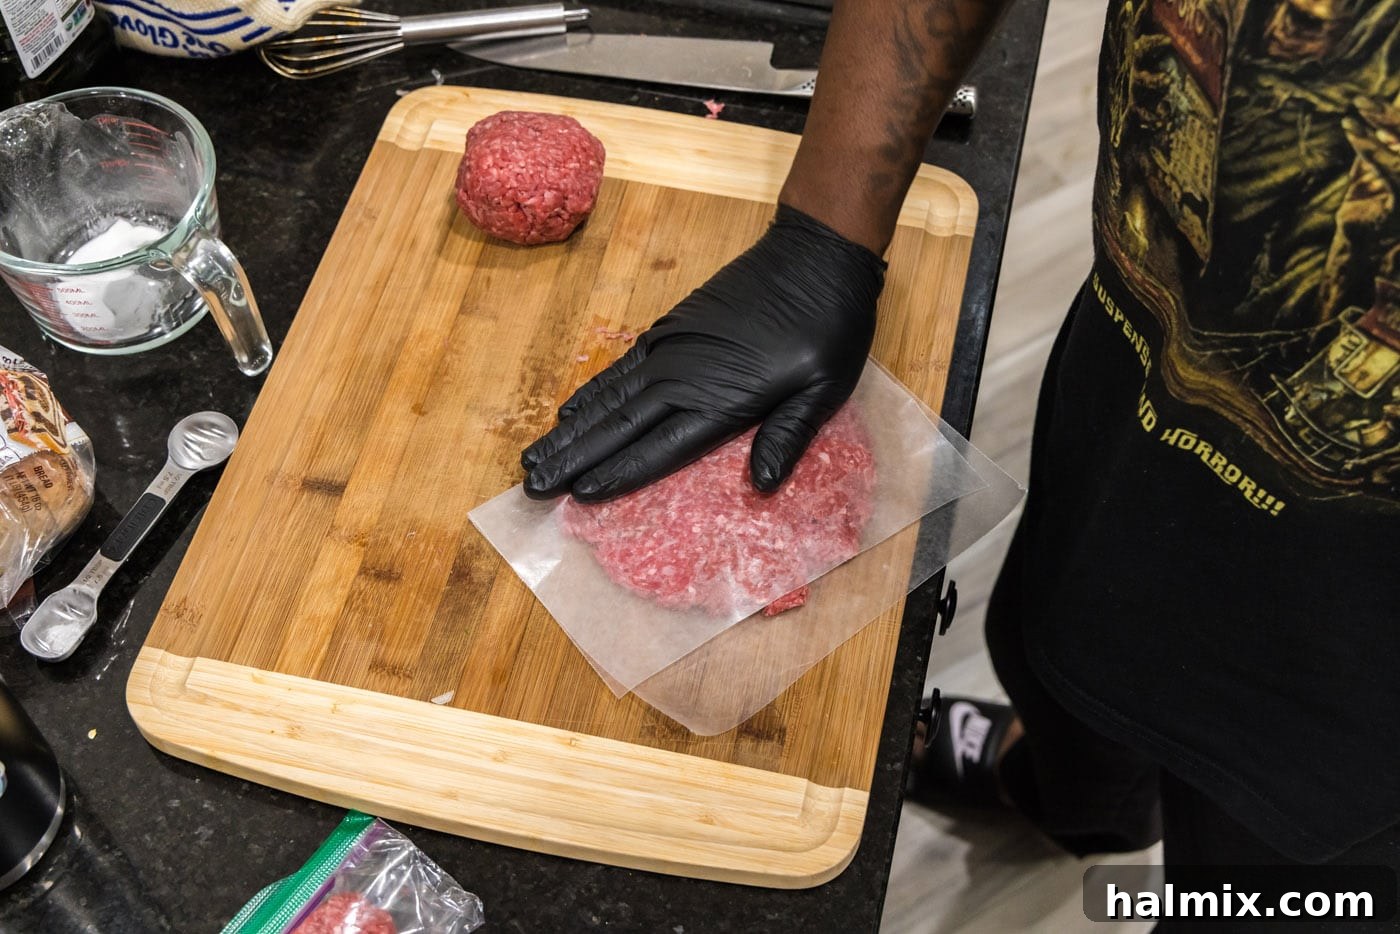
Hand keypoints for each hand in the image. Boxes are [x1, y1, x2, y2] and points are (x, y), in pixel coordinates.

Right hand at [521, 204, 884, 501]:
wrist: (815, 253)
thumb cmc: (829, 326)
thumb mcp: (825, 389)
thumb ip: (788, 435)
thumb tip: (763, 485)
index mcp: (721, 398)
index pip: (659, 447)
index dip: (619, 473)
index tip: (578, 497)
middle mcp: (684, 375)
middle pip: (619, 425)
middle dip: (574, 458)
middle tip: (531, 486)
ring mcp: (672, 348)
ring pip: (610, 398)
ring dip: (571, 431)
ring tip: (533, 456)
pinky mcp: (672, 328)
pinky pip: (621, 368)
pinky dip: (592, 392)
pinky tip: (571, 411)